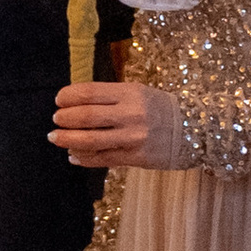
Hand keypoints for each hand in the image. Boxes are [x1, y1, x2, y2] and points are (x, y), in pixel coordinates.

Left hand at [49, 79, 182, 166]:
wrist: (195, 129)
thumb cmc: (160, 108)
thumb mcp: (138, 93)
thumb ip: (110, 97)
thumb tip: (75, 102)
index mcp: (129, 92)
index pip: (89, 92)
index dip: (68, 96)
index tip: (58, 100)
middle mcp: (130, 113)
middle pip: (85, 116)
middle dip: (64, 119)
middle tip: (55, 120)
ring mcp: (133, 137)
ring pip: (90, 140)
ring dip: (67, 139)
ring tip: (56, 138)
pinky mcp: (136, 157)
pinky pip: (103, 158)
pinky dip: (84, 158)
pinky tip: (73, 156)